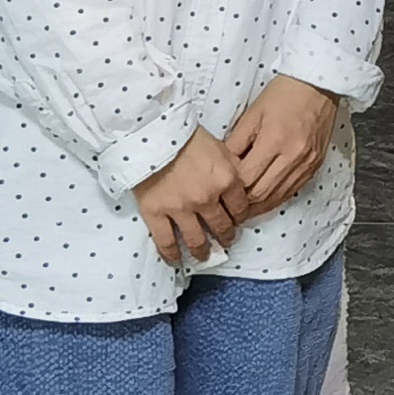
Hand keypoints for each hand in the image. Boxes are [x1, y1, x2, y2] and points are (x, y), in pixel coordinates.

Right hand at [133, 130, 253, 265]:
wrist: (152, 133)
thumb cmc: (187, 135)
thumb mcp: (220, 146)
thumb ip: (232, 166)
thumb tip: (241, 180)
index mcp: (226, 180)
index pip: (241, 208)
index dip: (241, 217)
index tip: (239, 221)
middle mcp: (207, 199)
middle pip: (222, 226)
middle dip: (226, 236)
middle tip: (226, 241)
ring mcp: (181, 209)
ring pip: (196, 240)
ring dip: (202, 251)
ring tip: (204, 255)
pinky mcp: (156, 213)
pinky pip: (166, 242)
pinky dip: (172, 255)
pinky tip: (176, 261)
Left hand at [223, 74, 341, 216]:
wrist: (319, 85)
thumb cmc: (284, 93)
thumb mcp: (253, 113)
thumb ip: (237, 141)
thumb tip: (224, 166)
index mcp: (274, 140)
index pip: (247, 178)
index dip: (231, 190)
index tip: (219, 192)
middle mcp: (293, 156)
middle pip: (262, 193)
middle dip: (243, 205)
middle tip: (228, 209)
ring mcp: (307, 163)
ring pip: (278, 197)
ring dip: (259, 207)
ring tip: (244, 210)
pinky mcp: (316, 165)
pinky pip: (293, 190)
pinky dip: (277, 198)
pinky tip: (266, 200)